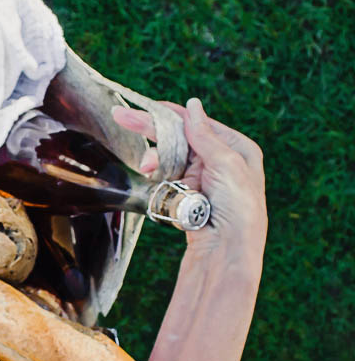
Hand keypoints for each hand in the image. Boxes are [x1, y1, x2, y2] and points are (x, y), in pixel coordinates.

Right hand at [111, 96, 267, 262]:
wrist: (228, 254)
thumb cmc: (239, 210)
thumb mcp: (227, 165)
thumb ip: (205, 135)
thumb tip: (192, 105)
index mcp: (237, 149)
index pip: (197, 124)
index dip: (169, 114)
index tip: (144, 107)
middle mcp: (220, 162)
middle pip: (180, 139)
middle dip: (153, 133)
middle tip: (122, 117)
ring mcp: (204, 181)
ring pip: (169, 160)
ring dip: (156, 161)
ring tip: (146, 166)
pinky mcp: (189, 198)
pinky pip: (167, 181)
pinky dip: (159, 181)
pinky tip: (156, 182)